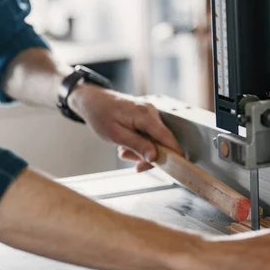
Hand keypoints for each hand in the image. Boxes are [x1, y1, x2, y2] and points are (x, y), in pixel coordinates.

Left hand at [68, 85, 182, 168]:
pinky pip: (149, 135)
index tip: (177, 168)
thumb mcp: (116, 135)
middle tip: (127, 157)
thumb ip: (138, 146)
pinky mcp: (146, 116)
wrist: (92, 100)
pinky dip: (140, 143)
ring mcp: (150, 113)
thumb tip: (155, 157)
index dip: (174, 154)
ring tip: (122, 150)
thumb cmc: (101, 115)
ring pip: (155, 140)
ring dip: (141, 150)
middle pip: (161, 141)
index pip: (167, 137)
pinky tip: (126, 144)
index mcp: (145, 115)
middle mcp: (151, 112)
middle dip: (147, 155)